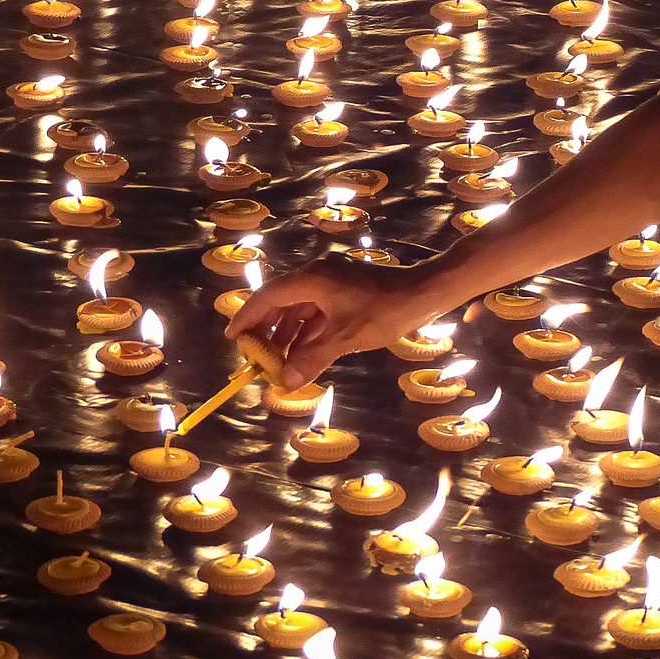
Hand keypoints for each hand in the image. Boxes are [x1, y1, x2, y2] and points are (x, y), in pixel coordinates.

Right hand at [225, 253, 446, 387]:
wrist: (426, 293)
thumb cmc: (386, 310)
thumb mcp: (347, 338)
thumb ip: (313, 359)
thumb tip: (286, 382)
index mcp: (312, 279)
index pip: (267, 296)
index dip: (247, 317)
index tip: (233, 338)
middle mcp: (318, 276)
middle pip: (280, 300)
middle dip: (266, 329)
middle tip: (254, 355)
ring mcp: (332, 282)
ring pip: (299, 307)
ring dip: (287, 333)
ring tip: (277, 361)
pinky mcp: (345, 292)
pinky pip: (317, 311)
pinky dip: (307, 332)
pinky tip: (303, 354)